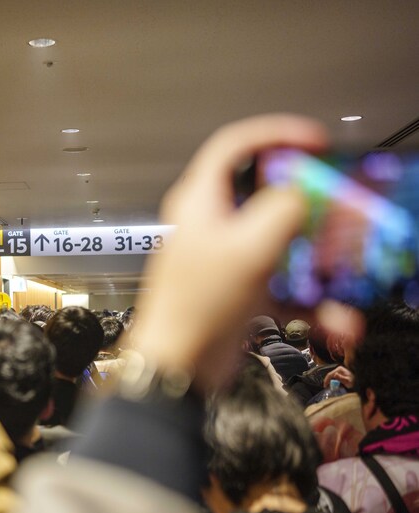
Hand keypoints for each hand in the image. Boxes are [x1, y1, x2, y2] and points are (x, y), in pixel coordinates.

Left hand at [130, 114, 328, 387]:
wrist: (177, 368)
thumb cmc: (196, 306)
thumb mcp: (248, 247)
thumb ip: (281, 209)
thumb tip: (301, 191)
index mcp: (200, 201)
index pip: (234, 146)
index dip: (275, 134)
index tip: (314, 141)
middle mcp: (211, 225)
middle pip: (265, 195)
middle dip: (308, 201)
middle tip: (337, 206)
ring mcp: (226, 259)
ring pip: (281, 243)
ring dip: (316, 259)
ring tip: (344, 269)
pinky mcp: (239, 292)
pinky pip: (283, 286)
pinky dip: (310, 301)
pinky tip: (336, 320)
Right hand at [324, 366, 354, 389]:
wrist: (360, 381)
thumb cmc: (354, 381)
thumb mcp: (348, 381)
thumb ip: (341, 378)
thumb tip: (334, 374)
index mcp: (339, 369)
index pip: (330, 374)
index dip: (326, 380)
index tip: (325, 386)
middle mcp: (338, 369)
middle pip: (330, 375)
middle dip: (328, 381)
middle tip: (326, 387)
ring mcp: (339, 371)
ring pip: (332, 376)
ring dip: (330, 381)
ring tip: (329, 386)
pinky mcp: (340, 374)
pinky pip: (334, 377)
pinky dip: (333, 381)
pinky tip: (333, 384)